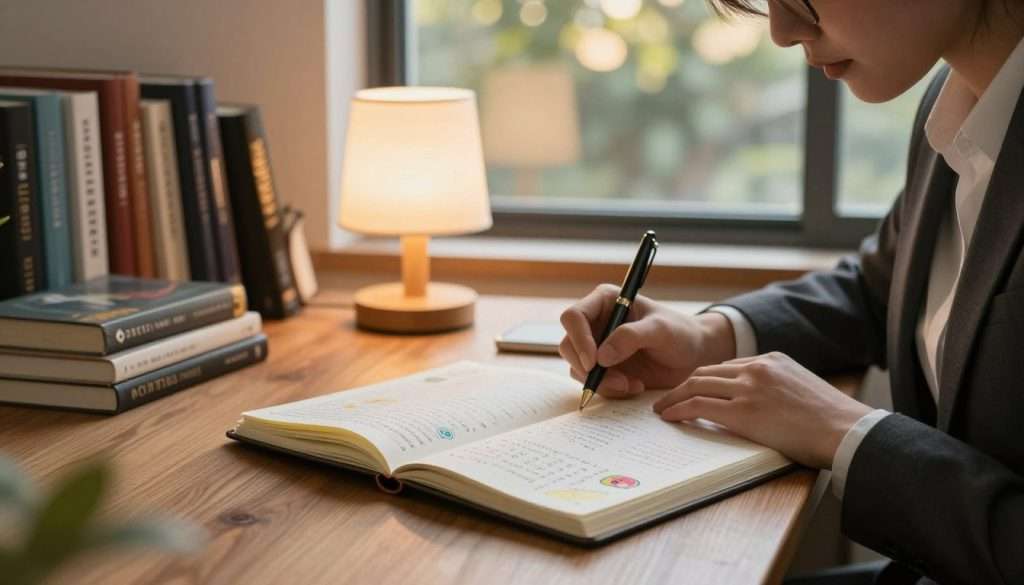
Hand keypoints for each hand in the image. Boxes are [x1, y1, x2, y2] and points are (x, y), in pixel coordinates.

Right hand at [559, 284, 736, 397]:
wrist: (694, 355)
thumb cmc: (681, 333)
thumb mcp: (660, 330)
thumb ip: (631, 337)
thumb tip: (601, 357)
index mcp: (604, 302)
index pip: (573, 317)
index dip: (579, 339)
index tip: (595, 362)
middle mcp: (595, 323)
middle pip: (568, 346)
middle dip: (588, 368)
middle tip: (617, 382)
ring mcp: (597, 347)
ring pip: (577, 368)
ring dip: (601, 382)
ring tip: (631, 385)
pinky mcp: (603, 369)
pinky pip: (593, 383)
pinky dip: (610, 390)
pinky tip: (634, 386)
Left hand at [653, 352, 873, 468]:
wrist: (847, 431)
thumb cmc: (832, 421)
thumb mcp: (802, 389)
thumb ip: (777, 387)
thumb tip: (760, 405)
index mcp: (772, 359)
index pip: (727, 366)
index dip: (705, 379)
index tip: (691, 389)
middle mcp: (757, 368)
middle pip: (706, 371)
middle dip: (683, 385)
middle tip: (667, 397)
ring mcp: (749, 387)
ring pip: (696, 385)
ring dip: (674, 397)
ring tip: (662, 409)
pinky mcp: (743, 411)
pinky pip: (699, 406)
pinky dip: (679, 410)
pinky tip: (670, 417)